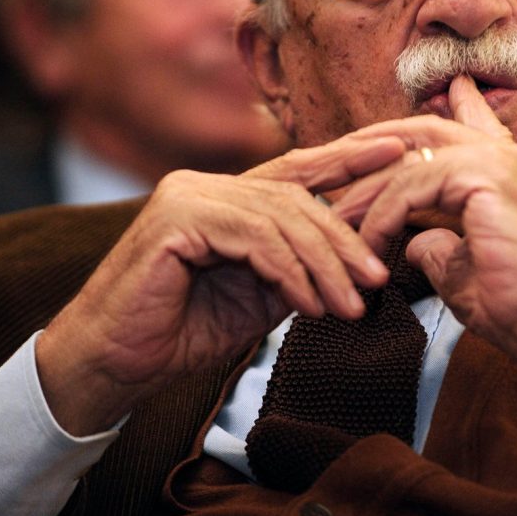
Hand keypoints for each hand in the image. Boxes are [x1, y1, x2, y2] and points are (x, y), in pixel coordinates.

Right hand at [36, 133, 406, 435]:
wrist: (115, 364)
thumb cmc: (182, 330)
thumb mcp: (259, 295)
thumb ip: (298, 267)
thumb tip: (357, 259)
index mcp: (226, 196)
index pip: (297, 170)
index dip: (349, 157)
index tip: (401, 151)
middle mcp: (205, 185)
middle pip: (297, 196)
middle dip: (344, 238)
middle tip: (377, 278)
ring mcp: (187, 195)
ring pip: (280, 217)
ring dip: (323, 265)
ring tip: (350, 305)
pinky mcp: (175, 218)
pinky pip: (253, 238)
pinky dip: (288, 272)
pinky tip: (309, 304)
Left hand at [334, 75, 516, 400]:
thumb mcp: (468, 269)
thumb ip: (440, 245)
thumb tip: (414, 243)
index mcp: (510, 171)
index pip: (470, 122)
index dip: (449, 107)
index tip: (434, 94)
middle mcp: (507, 156)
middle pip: (424, 130)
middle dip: (374, 146)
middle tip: (335, 168)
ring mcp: (498, 161)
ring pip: (409, 157)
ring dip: (367, 192)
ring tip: (335, 223)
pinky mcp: (484, 175)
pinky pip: (411, 183)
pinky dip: (383, 215)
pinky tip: (370, 246)